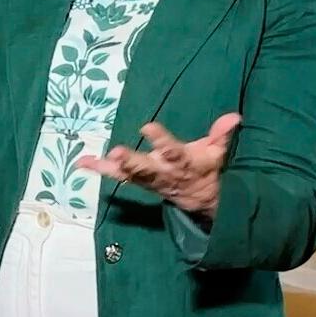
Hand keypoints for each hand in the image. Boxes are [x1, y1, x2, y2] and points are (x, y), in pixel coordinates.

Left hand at [77, 114, 240, 221]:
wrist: (199, 199)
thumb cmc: (205, 168)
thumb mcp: (216, 153)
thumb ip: (221, 135)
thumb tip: (234, 117)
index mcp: (182, 162)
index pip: (172, 151)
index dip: (160, 140)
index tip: (148, 127)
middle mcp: (162, 172)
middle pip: (146, 168)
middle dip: (131, 161)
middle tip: (117, 152)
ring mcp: (148, 179)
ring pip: (128, 174)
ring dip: (111, 167)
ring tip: (92, 159)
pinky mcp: (137, 181)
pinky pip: (117, 176)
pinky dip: (99, 169)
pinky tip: (81, 162)